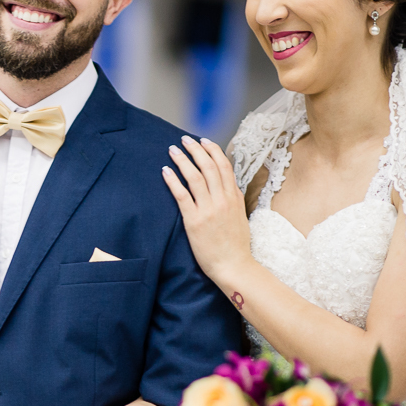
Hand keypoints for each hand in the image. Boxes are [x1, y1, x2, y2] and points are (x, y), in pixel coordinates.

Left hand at [162, 136, 254, 289]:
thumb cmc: (236, 245)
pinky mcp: (194, 221)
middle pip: (208, 166)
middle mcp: (222, 200)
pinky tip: (165, 171)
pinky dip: (173, 180)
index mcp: (234, 197)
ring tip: (173, 150)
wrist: (233, 266)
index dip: (212, 150)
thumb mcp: (240, 216)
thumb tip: (226, 185)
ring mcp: (208, 209)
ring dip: (182, 160)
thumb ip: (232, 199)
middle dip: (195, 149)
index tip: (203, 141)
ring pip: (194, 176)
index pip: (224, 166)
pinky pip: (182, 195)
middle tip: (184, 140)